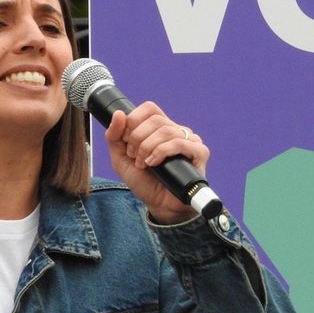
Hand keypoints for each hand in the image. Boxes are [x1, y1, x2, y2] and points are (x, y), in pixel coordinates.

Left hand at [104, 102, 209, 223]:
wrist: (158, 204)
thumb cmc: (144, 181)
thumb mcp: (121, 158)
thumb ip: (114, 137)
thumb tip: (118, 114)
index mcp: (160, 128)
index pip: (149, 108)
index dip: (134, 121)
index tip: (126, 141)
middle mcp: (176, 130)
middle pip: (155, 119)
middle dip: (137, 139)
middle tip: (134, 156)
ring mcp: (190, 140)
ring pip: (166, 130)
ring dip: (147, 148)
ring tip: (143, 164)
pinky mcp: (199, 152)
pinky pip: (180, 142)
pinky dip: (161, 152)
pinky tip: (154, 164)